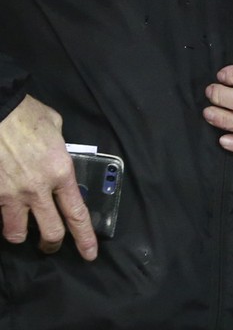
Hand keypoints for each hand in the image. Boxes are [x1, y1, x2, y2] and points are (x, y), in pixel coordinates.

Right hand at [0, 96, 95, 259]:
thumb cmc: (25, 114)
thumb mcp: (55, 126)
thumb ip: (60, 146)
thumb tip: (58, 150)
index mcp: (60, 171)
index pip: (77, 213)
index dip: (84, 238)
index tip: (89, 254)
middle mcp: (37, 188)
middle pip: (50, 231)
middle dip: (51, 244)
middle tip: (50, 245)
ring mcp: (10, 194)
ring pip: (16, 232)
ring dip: (19, 234)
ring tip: (21, 229)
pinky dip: (0, 218)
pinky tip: (2, 211)